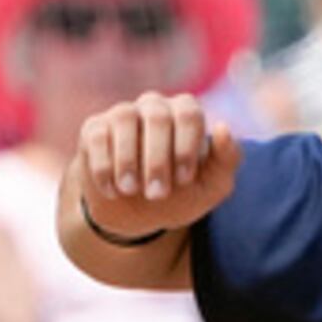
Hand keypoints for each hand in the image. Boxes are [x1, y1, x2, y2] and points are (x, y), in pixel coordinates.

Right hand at [73, 91, 241, 247]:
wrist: (137, 214)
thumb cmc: (181, 195)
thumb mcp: (211, 186)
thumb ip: (227, 159)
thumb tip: (223, 128)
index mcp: (186, 113)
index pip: (189, 114)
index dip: (186, 147)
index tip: (184, 180)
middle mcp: (155, 106)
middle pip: (158, 116)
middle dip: (158, 159)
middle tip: (158, 194)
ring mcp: (123, 113)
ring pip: (125, 118)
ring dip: (129, 160)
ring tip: (131, 191)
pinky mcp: (94, 129)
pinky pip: (97, 136)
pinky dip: (104, 166)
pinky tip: (112, 190)